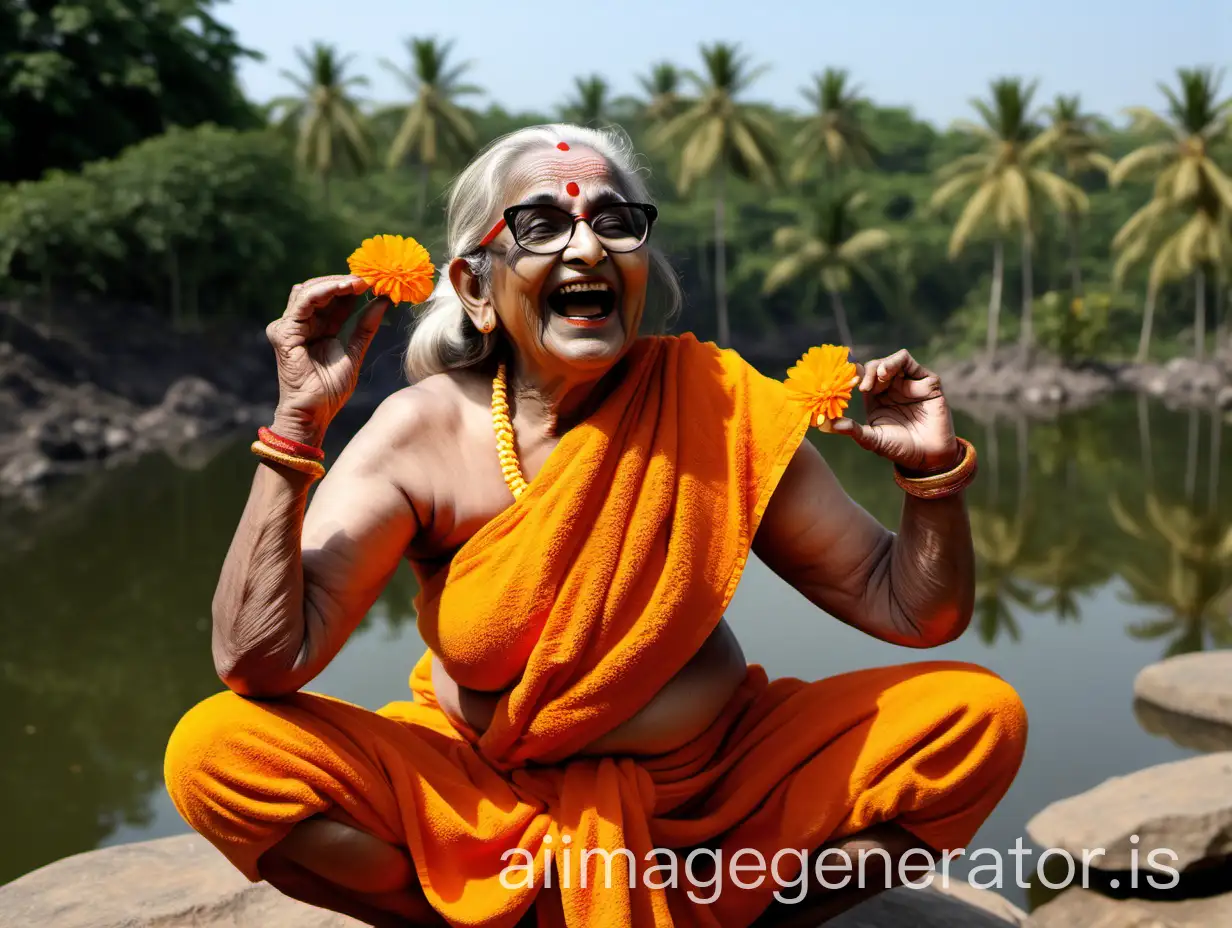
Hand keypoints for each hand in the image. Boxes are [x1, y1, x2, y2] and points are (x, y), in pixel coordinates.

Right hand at [265, 275, 388, 442]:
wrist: (314, 413)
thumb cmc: (331, 391)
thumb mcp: (355, 353)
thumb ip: (365, 327)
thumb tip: (382, 302)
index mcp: (317, 328)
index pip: (332, 299)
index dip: (351, 288)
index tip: (375, 281)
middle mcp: (301, 324)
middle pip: (318, 290)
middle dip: (343, 281)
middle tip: (369, 277)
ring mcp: (289, 327)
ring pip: (309, 291)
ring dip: (334, 282)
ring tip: (359, 281)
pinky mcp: (284, 332)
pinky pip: (303, 303)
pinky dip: (323, 291)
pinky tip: (343, 288)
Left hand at [830, 349, 960, 473]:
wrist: (927, 457)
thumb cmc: (899, 448)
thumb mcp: (871, 440)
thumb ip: (853, 430)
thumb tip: (829, 425)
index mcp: (877, 397)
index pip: (862, 377)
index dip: (852, 375)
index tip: (842, 382)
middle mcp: (893, 387)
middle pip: (875, 366)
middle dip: (866, 372)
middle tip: (862, 387)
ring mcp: (910, 383)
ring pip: (892, 360)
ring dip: (880, 364)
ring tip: (877, 376)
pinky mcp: (926, 381)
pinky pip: (909, 362)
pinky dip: (895, 362)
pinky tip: (885, 375)